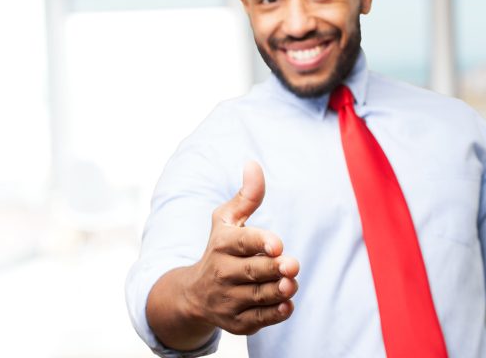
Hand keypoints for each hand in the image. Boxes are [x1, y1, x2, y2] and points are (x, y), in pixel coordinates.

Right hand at [182, 160, 299, 335]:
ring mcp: (227, 299)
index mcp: (222, 244)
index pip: (241, 242)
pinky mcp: (235, 322)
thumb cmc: (220, 248)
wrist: (194, 294)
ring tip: (291, 283)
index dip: (259, 242)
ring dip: (278, 290)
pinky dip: (274, 314)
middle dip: (273, 268)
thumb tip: (253, 163)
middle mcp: (221, 273)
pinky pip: (258, 320)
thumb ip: (247, 195)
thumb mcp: (227, 220)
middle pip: (251, 272)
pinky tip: (286, 304)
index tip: (278, 244)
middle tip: (292, 265)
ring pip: (257, 297)